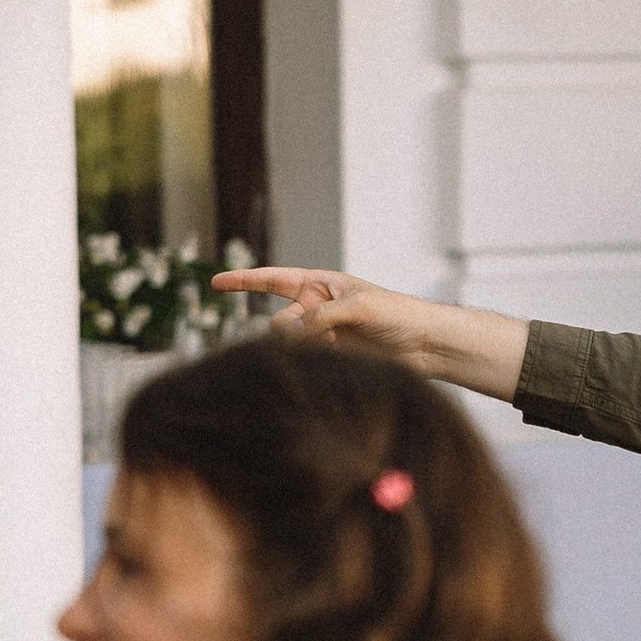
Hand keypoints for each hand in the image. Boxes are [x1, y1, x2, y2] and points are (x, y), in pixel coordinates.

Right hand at [215, 269, 527, 400]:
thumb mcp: (360, 306)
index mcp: (321, 284)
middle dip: (294, 330)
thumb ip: (322, 316)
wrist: (425, 345)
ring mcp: (321, 334)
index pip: (273, 280)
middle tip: (329, 333)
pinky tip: (343, 358)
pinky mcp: (330, 357)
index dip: (243, 281)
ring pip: (290, 345)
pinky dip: (316, 360)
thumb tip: (294, 333)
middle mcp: (316, 308)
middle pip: (279, 322)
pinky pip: (305, 359)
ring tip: (342, 346)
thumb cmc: (398, 315)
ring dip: (309, 348)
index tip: (215, 282)